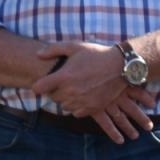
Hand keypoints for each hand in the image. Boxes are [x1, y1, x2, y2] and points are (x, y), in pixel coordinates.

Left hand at [32, 40, 154, 143]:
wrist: (121, 67)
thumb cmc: (97, 54)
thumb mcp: (75, 46)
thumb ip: (53, 49)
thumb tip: (38, 55)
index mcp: (64, 76)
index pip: (39, 88)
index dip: (39, 85)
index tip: (44, 82)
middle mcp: (71, 91)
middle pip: (52, 97)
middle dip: (55, 91)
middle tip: (64, 83)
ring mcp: (82, 101)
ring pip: (64, 106)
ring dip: (65, 100)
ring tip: (74, 90)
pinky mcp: (92, 108)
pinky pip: (76, 113)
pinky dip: (77, 107)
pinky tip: (82, 97)